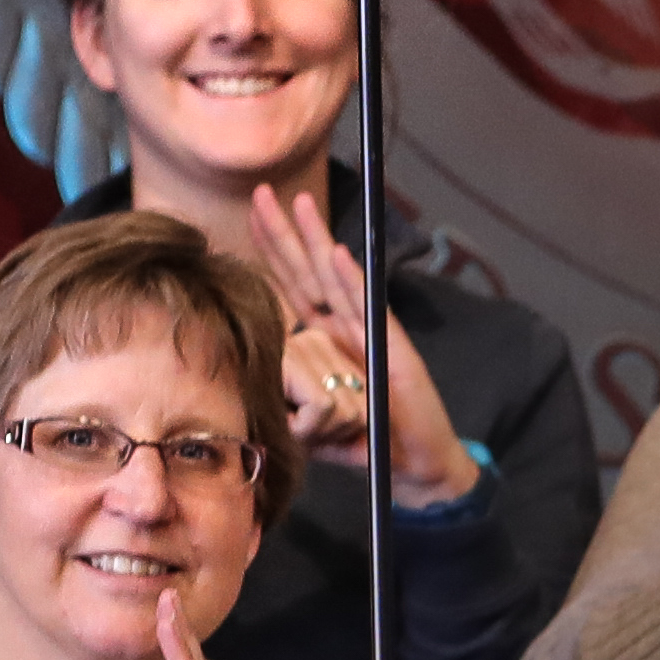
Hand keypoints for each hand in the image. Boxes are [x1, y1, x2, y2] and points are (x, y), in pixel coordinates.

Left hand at [244, 183, 471, 496]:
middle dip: (285, 233)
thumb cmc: (366, 443)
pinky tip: (338, 254)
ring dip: (318, 240)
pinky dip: (354, 281)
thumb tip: (244, 391)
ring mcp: (370, 334)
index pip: (291, 287)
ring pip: (337, 278)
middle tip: (261, 192)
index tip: (247, 219)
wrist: (415, 467)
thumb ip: (284, 404)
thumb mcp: (312, 424)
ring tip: (301, 204)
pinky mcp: (394, 349)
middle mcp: (344, 328)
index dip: (270, 253)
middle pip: (308, 272)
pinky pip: (370, 309)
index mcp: (323, 341)